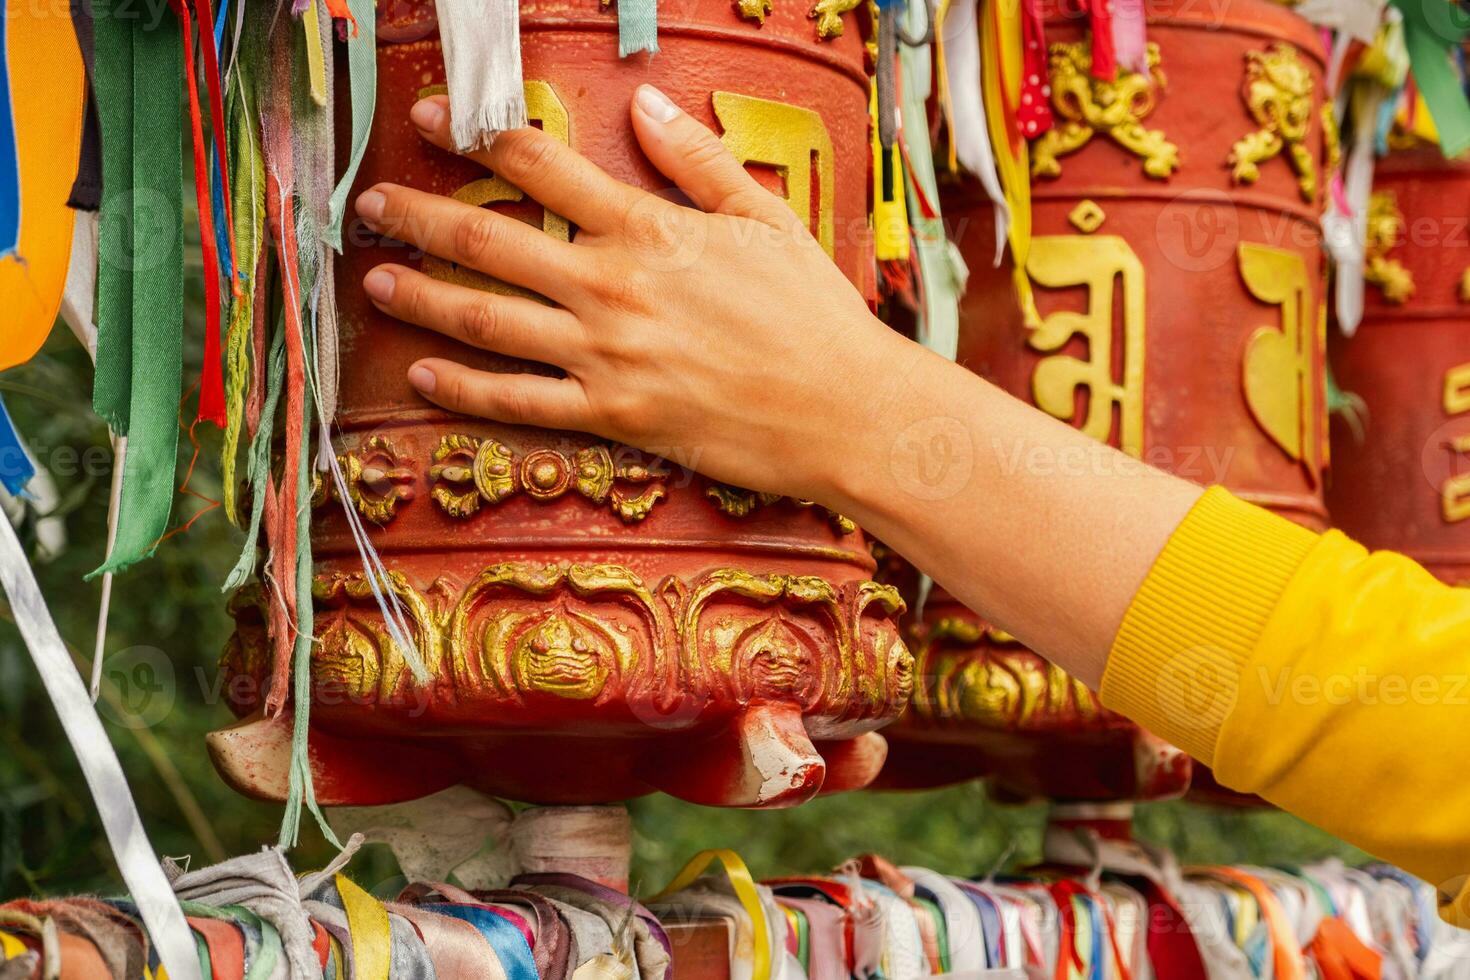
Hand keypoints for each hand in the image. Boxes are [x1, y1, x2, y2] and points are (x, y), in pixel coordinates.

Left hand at [353, 84, 914, 503]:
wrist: (845, 410)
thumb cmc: (815, 314)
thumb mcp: (766, 218)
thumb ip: (697, 159)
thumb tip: (645, 102)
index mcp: (649, 228)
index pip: (541, 165)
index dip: (477, 132)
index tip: (431, 115)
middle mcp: (612, 287)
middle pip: (490, 239)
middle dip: (419, 215)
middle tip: (371, 202)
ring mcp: (605, 356)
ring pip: (488, 321)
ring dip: (424, 297)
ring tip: (375, 279)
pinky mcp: (611, 416)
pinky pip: (519, 402)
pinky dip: (465, 389)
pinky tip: (423, 375)